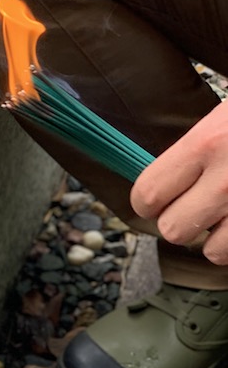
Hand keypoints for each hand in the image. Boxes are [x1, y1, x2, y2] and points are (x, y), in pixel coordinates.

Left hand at [131, 100, 227, 263]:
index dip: (147, 201)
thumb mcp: (221, 115)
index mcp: (205, 143)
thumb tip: (153, 183)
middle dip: (179, 220)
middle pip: (173, 229)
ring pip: (212, 251)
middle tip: (193, 204)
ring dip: (214, 237)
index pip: (148, 193)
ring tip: (222, 213)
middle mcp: (226, 179)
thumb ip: (191, 148)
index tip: (156, 198)